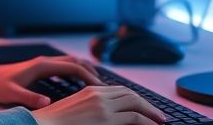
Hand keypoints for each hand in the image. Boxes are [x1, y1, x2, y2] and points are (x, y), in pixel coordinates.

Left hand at [0, 55, 102, 108]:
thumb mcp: (12, 94)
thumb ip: (29, 98)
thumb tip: (47, 103)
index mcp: (42, 65)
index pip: (73, 67)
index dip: (88, 76)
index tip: (100, 87)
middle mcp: (45, 61)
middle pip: (76, 61)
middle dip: (91, 72)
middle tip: (104, 86)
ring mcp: (43, 63)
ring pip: (71, 63)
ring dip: (85, 70)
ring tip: (97, 85)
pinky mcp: (41, 68)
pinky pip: (64, 67)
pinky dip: (76, 72)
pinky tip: (79, 84)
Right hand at [31, 85, 166, 124]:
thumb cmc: (51, 124)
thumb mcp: (74, 111)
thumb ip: (90, 110)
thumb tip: (103, 118)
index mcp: (89, 91)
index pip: (119, 91)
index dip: (135, 98)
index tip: (143, 107)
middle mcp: (98, 95)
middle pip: (131, 95)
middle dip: (147, 104)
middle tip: (158, 115)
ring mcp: (102, 107)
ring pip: (136, 104)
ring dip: (151, 113)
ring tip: (160, 121)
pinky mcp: (105, 120)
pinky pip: (134, 118)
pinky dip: (147, 122)